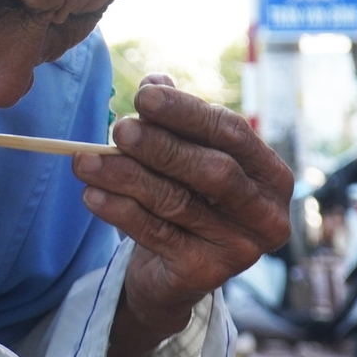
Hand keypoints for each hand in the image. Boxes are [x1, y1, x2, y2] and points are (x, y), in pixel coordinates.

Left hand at [72, 75, 291, 335]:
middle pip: (213, 171)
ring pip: (177, 202)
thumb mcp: (186, 157)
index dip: (187, 112)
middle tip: (118, 129)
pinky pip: (156, 234)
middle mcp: (266, 213)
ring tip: (86, 160)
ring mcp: (240, 248)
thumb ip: (175, 120)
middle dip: (161, 146)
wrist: (173, 274)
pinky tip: (91, 194)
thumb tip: (154, 82)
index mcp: (271, 175)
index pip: (233, 133)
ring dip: (126, 176)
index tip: (143, 95)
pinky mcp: (206, 274)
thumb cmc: (187, 200)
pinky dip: (119, 211)